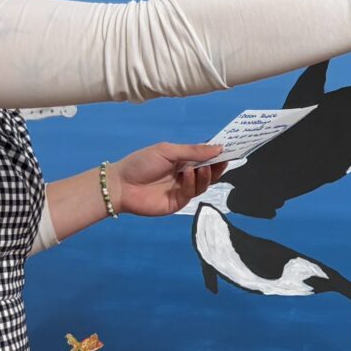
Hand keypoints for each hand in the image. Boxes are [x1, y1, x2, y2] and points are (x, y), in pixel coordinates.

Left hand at [107, 143, 226, 216]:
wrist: (121, 185)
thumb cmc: (141, 163)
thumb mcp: (167, 151)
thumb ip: (193, 151)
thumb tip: (218, 148)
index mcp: (182, 161)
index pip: (204, 158)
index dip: (217, 154)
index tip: (230, 149)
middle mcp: (184, 175)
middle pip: (208, 172)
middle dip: (217, 166)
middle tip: (225, 160)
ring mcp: (182, 189)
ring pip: (203, 184)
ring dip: (205, 174)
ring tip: (202, 167)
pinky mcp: (178, 202)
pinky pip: (191, 192)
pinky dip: (192, 182)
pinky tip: (187, 174)